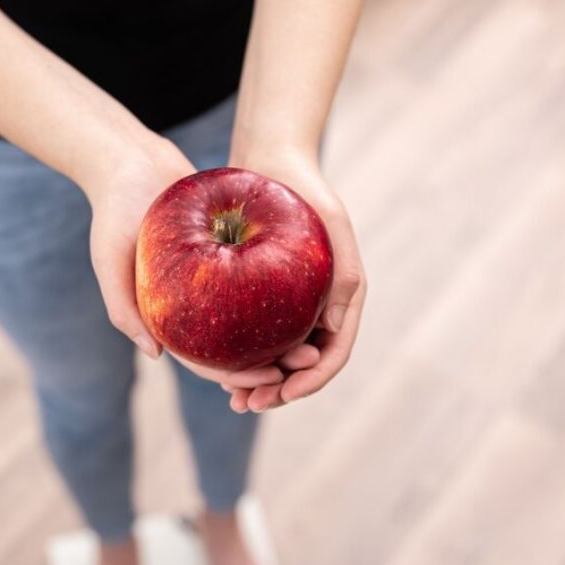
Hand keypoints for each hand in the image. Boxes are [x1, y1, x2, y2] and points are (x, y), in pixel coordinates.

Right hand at [85, 136, 309, 395]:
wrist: (129, 161)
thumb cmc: (112, 213)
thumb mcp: (109, 261)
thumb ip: (124, 309)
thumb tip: (156, 355)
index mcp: (168, 318)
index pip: (206, 361)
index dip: (238, 375)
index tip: (272, 377)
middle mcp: (193, 304)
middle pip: (238, 345)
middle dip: (273, 359)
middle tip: (309, 360)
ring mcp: (212, 278)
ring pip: (254, 316)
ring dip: (285, 331)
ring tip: (320, 333)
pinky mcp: (230, 250)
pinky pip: (260, 275)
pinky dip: (282, 289)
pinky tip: (313, 295)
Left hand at [222, 146, 365, 411]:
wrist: (271, 159)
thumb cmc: (305, 188)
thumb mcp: (330, 227)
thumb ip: (341, 276)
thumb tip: (333, 331)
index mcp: (344, 298)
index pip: (334, 354)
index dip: (311, 382)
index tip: (284, 395)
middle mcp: (321, 307)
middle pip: (305, 366)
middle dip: (281, 391)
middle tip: (250, 405)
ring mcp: (294, 304)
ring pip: (280, 357)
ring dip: (260, 381)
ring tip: (234, 399)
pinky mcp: (266, 296)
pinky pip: (257, 335)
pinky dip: (243, 356)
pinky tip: (219, 369)